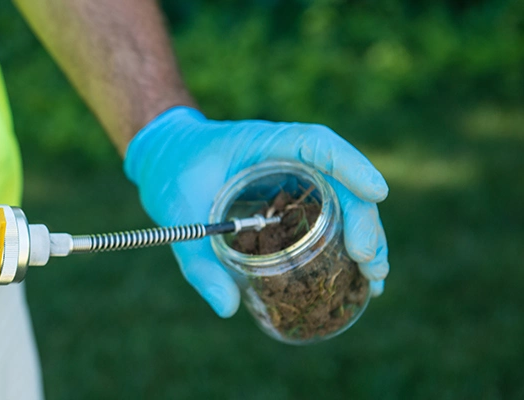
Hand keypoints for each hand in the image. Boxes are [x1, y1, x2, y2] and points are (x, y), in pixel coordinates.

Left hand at [124, 106, 388, 316]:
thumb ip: (199, 261)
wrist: (167, 162)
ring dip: (365, 237)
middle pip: (340, 180)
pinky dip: (347, 245)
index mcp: (264, 144)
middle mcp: (290, 158)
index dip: (349, 164)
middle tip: (369, 262)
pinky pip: (329, 218)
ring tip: (375, 278)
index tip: (377, 192)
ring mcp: (297, 180)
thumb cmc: (174, 178)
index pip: (316, 143)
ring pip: (343, 202)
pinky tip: (360, 277)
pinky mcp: (295, 202)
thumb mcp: (178, 217)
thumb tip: (227, 307)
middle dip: (363, 219)